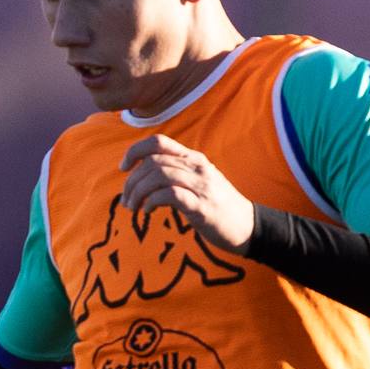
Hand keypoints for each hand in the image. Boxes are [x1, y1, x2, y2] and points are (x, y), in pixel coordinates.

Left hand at [120, 134, 253, 248]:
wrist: (246, 226)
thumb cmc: (216, 205)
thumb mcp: (196, 182)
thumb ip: (174, 174)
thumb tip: (142, 177)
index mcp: (193, 159)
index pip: (158, 142)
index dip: (135, 151)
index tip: (123, 168)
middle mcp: (197, 167)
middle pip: (153, 161)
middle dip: (132, 181)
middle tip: (127, 200)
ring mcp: (201, 185)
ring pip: (158, 175)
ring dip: (138, 192)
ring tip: (134, 208)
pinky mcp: (201, 205)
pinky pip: (169, 195)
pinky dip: (152, 202)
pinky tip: (148, 212)